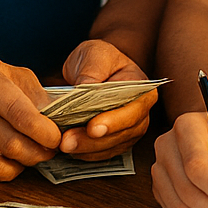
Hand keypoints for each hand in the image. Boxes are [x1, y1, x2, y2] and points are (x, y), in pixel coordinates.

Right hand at [0, 55, 60, 179]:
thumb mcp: (3, 71)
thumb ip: (32, 92)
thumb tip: (58, 118)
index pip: (19, 113)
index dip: (43, 131)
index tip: (56, 137)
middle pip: (10, 144)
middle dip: (38, 152)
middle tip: (49, 150)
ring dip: (22, 164)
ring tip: (32, 153)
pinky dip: (2, 170)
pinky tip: (9, 159)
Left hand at [58, 39, 157, 159]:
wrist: (94, 68)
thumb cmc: (99, 59)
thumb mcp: (95, 53)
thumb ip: (93, 69)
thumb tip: (86, 89)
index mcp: (143, 90)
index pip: (133, 110)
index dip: (114, 121)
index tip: (92, 128)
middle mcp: (140, 113)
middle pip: (123, 133)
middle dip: (94, 141)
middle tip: (68, 141)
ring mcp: (128, 130)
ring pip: (112, 147)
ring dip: (86, 149)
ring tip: (64, 145)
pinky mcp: (114, 141)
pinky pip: (103, 153)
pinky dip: (85, 154)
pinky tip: (69, 149)